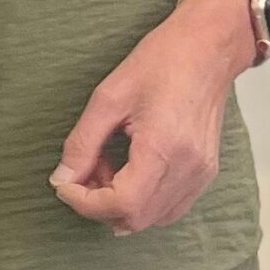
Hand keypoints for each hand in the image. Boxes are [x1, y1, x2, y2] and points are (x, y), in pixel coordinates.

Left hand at [51, 0, 256, 236]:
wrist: (206, 49)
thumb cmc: (160, 63)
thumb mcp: (107, 97)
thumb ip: (82, 143)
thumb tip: (63, 178)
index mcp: (163, 148)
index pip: (121, 204)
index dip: (84, 203)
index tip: (64, 184)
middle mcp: (188, 169)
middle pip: (136, 219)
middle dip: (98, 204)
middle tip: (81, 171)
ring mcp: (201, 174)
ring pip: (152, 219)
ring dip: (119, 203)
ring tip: (106, 163)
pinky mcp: (205, 173)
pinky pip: (169, 206)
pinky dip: (142, 199)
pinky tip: (128, 168)